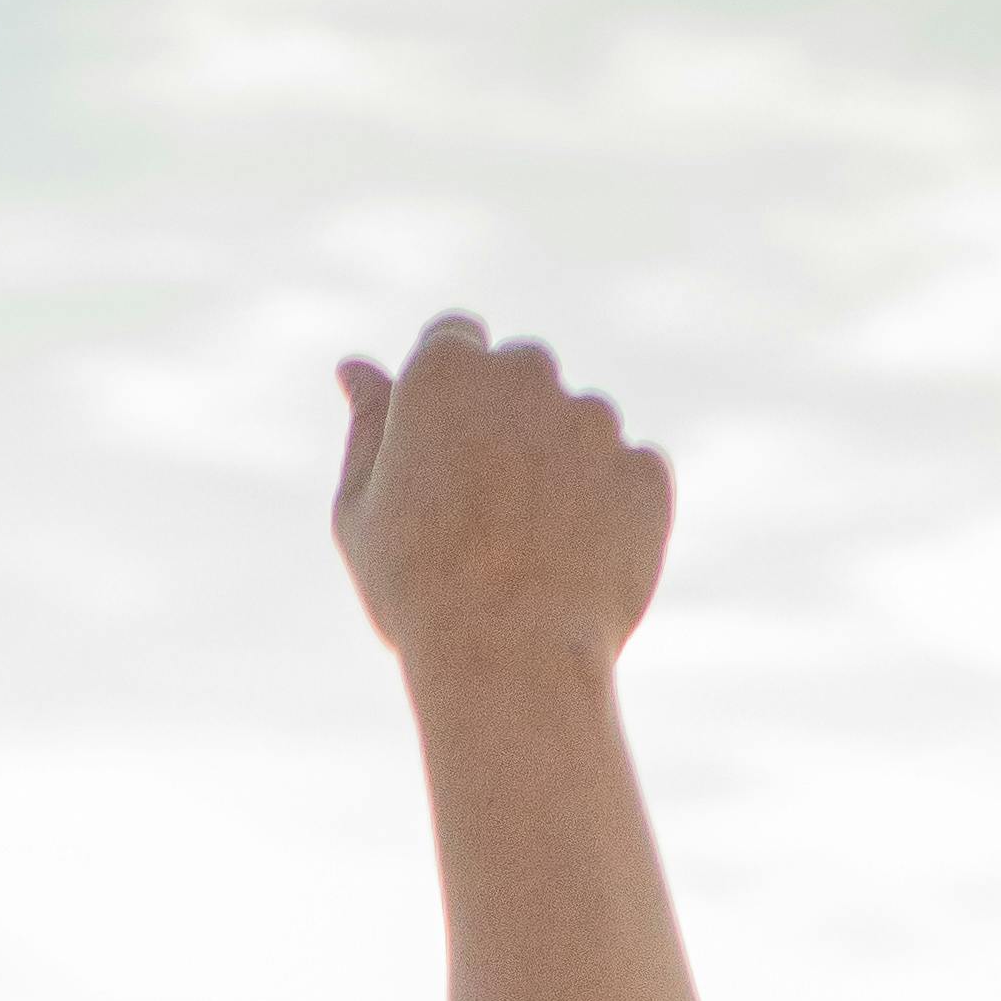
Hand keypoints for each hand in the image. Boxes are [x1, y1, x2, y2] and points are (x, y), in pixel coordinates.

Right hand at [333, 317, 673, 682]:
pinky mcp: (644, 470)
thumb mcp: (362, 511)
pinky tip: (575, 568)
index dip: (445, 396)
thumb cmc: (417, 592)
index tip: (442, 452)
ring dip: (560, 469)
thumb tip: (357, 369)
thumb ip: (367, 429)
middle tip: (483, 517)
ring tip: (531, 556)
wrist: (509, 663)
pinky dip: (608, 513)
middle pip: (519, 376)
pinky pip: (626, 478)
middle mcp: (526, 373)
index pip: (452, 338)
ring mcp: (594, 418)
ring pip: (578, 425)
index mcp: (446, 369)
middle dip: (506, 424)